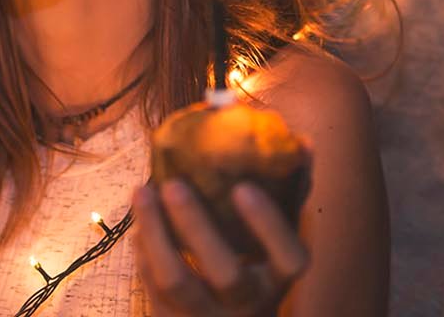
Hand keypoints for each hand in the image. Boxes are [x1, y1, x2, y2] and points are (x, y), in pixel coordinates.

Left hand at [133, 179, 308, 315]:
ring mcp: (206, 314)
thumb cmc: (257, 270)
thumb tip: (303, 143)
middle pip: (226, 273)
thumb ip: (289, 198)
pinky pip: (152, 285)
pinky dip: (144, 247)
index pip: (288, 259)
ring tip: (143, 191)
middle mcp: (247, 303)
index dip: (268, 225)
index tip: (243, 187)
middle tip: (174, 184)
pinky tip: (141, 217)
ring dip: (156, 232)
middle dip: (198, 227)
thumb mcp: (276, 245)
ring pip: (176, 281)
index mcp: (278, 279)